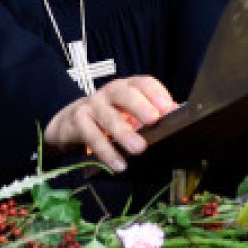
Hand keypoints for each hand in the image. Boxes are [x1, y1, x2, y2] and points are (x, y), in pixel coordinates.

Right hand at [43, 76, 177, 171]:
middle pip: (124, 93)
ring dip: (124, 133)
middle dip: (140, 105)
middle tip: (153, 120)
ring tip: (139, 148)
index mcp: (127, 87)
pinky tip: (118, 164)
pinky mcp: (79, 122)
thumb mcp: (129, 112)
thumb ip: (152, 113)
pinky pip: (93, 137)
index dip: (156, 93)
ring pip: (108, 117)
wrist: (70, 121)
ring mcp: (92, 105)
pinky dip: (106, 151)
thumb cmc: (108, 116)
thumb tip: (178, 115)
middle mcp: (109, 92)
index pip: (143, 83)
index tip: (168, 108)